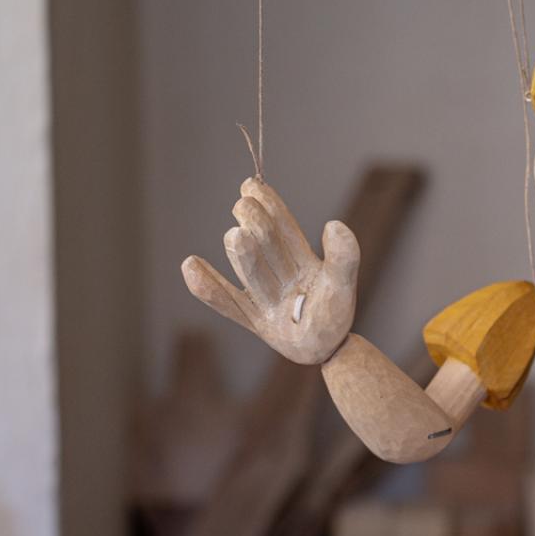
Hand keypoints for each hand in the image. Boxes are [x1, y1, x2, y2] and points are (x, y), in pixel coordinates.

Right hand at [182, 177, 358, 364]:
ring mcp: (264, 298)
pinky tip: (190, 265)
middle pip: (266, 246)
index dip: (270, 206)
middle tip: (244, 205)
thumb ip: (343, 257)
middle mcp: (279, 275)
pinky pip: (227, 303)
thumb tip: (334, 224)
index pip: (284, 228)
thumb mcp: (343, 285)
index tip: (252, 185)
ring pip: (251, 272)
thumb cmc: (335, 316)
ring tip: (237, 235)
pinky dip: (209, 287)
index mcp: (301, 261)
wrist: (328, 351)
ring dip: (244, 255)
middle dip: (257, 225)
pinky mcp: (254, 322)